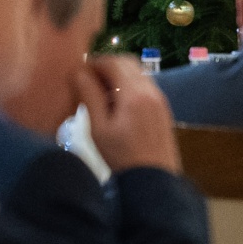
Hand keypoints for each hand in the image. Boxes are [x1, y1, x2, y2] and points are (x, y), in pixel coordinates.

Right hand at [72, 54, 180, 172]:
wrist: (154, 181)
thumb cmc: (122, 157)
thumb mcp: (99, 128)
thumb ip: (89, 96)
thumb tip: (79, 72)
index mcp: (134, 94)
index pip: (113, 62)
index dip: (94, 62)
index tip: (79, 72)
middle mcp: (151, 90)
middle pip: (128, 62)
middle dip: (107, 66)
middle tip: (89, 80)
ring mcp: (160, 99)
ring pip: (138, 73)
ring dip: (119, 76)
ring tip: (100, 95)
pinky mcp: (163, 109)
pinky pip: (145, 86)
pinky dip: (130, 86)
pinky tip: (117, 106)